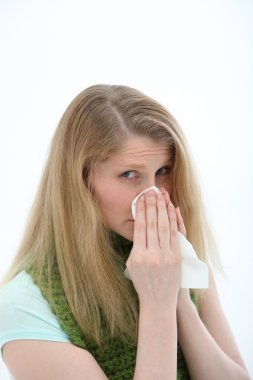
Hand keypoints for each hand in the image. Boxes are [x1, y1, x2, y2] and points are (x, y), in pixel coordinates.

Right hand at [126, 189, 181, 308]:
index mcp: (138, 256)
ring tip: (161, 195)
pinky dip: (174, 220)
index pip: (140, 227)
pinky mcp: (178, 258)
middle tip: (150, 191)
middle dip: (152, 205)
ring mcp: (167, 256)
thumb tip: (140, 226)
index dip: (141, 211)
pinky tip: (171, 209)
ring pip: (165, 226)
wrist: (159, 301)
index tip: (141, 198)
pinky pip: (175, 234)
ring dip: (162, 208)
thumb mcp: (132, 265)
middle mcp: (152, 255)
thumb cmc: (142, 282)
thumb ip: (136, 246)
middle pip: (152, 223)